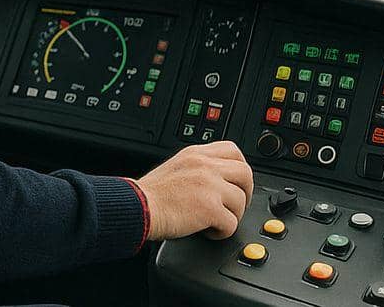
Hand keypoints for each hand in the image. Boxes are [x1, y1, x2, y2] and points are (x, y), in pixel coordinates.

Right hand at [135, 141, 252, 240]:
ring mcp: (209, 184)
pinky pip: (232, 223)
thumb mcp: (176, 166)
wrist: (138, 207)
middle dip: (245, 193)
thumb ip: (198, 167)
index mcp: (196, 154)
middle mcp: (205, 165)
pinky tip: (208, 231)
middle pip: (245, 173)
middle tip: (234, 206)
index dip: (240, 168)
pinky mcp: (210, 207)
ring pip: (241, 201)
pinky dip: (222, 232)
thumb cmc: (151, 194)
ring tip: (214, 220)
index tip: (236, 183)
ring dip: (232, 215)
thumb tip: (218, 180)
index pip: (233, 150)